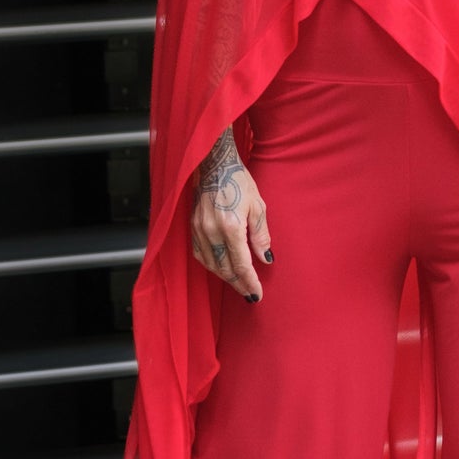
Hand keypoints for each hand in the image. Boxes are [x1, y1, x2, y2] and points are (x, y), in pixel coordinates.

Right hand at [189, 126, 273, 300]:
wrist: (214, 164)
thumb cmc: (239, 181)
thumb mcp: (258, 206)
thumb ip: (261, 235)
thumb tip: (266, 259)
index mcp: (231, 226)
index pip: (241, 264)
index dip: (249, 282)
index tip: (256, 294)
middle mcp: (212, 231)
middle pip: (224, 268)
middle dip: (237, 284)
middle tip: (249, 294)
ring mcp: (199, 229)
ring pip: (211, 264)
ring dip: (224, 277)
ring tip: (237, 283)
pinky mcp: (192, 226)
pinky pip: (199, 254)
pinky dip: (211, 265)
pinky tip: (220, 268)